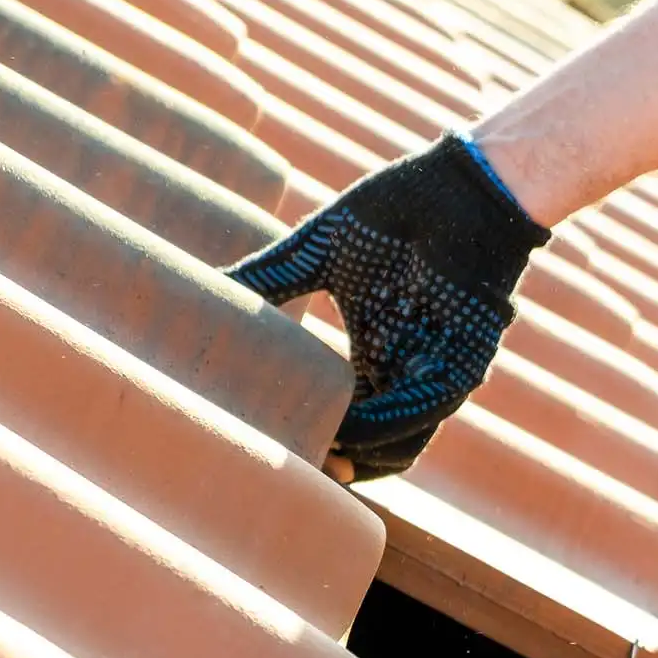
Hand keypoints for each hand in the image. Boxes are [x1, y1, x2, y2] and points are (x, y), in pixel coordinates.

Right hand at [223, 134, 548, 479]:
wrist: (461, 184)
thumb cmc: (396, 210)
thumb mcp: (316, 253)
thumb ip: (265, 279)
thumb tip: (194, 290)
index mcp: (373, 355)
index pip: (339, 420)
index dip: (306, 440)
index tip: (256, 445)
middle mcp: (404, 374)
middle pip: (368, 448)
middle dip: (325, 466)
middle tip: (274, 473)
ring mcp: (436, 374)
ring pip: (398, 446)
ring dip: (352, 460)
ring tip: (303, 464)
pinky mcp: (464, 363)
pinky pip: (423, 412)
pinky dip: (382, 429)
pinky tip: (343, 434)